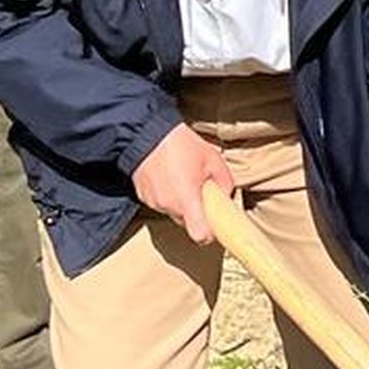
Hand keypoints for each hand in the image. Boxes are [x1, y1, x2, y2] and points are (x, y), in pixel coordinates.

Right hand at [130, 123, 234, 242]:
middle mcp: (168, 206)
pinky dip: (166, 194)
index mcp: (187, 201)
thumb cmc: (180, 144)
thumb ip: (225, 183)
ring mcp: (153, 202)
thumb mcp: (213, 159)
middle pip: (187, 223)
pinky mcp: (142, 195)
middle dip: (195, 211)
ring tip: (182, 178)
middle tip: (200, 191)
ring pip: (173, 211)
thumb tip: (226, 196)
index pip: (201, 236)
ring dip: (180, 202)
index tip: (213, 223)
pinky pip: (160, 202)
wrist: (146, 132)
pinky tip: (168, 176)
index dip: (210, 234)